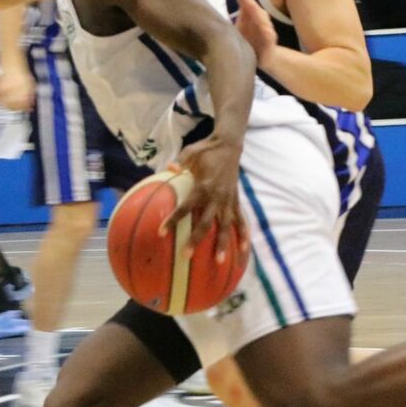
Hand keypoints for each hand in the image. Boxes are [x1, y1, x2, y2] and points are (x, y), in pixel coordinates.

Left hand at [166, 135, 249, 264]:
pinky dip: (243, 234)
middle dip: (196, 240)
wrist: (229, 145)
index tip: (161, 232)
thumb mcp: (190, 152)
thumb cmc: (206, 150)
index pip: (186, 207)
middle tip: (186, 255)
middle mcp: (217, 196)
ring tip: (218, 261)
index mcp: (203, 186)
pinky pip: (241, 220)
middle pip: (205, 223)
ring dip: (222, 244)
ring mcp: (229, 200)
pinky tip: (244, 250)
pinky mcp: (236, 200)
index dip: (173, 219)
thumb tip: (169, 168)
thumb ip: (180, 162)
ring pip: (225, 226)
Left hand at [229, 0, 275, 64]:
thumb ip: (229, 21)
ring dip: (256, 11)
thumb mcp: (237, 31)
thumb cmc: (249, 42)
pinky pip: (269, 34)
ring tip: (249, 4)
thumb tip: (211, 12)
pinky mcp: (270, 40)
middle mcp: (258, 19)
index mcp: (249, 16)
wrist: (264, 58)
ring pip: (262, 18)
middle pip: (253, 6)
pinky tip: (263, 26)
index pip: (244, 1)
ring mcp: (266, 29)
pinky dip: (266, 30)